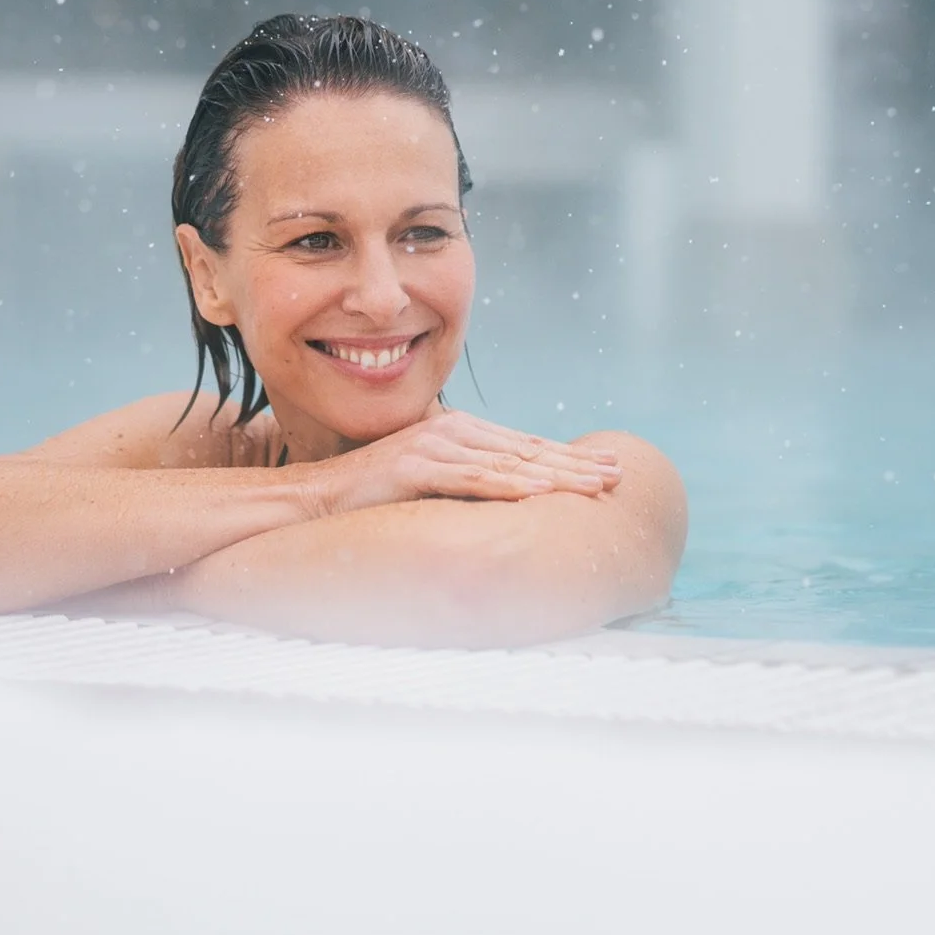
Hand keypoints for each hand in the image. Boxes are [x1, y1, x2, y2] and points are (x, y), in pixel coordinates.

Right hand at [308, 411, 621, 515]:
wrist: (316, 497)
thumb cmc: (371, 495)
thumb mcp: (427, 482)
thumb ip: (463, 481)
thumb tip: (505, 502)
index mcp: (458, 432)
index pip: (525, 446)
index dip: (568, 456)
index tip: (605, 466)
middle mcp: (453, 432)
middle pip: (527, 450)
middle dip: (576, 463)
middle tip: (618, 473)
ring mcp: (435, 447)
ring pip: (510, 463)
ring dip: (558, 475)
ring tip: (595, 485)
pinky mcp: (418, 467)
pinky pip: (474, 479)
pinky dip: (512, 486)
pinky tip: (542, 493)